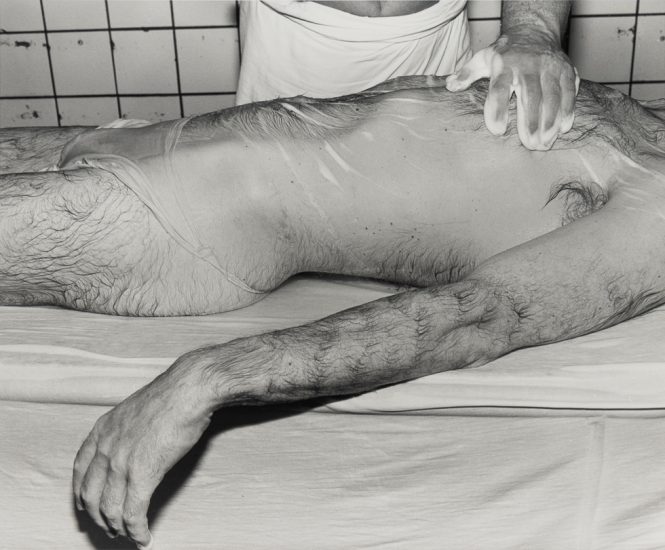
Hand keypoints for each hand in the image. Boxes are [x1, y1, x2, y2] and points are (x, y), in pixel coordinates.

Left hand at [73, 358, 211, 547]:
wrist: (188, 390)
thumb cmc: (172, 395)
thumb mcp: (136, 408)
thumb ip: (128, 429)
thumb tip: (136, 442)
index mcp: (103, 429)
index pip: (80, 469)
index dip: (82, 492)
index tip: (86, 505)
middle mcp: (106, 447)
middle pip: (90, 495)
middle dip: (98, 517)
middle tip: (109, 527)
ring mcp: (122, 462)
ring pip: (109, 509)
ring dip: (117, 528)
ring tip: (128, 536)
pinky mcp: (143, 474)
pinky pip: (133, 513)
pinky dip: (136, 530)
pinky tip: (143, 536)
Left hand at [446, 31, 578, 149]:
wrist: (534, 32)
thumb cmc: (505, 53)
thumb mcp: (482, 59)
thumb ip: (466, 74)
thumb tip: (450, 86)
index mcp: (505, 66)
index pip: (499, 89)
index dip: (498, 110)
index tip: (498, 131)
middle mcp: (528, 66)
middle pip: (530, 96)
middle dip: (531, 122)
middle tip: (530, 145)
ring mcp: (549, 68)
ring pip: (552, 96)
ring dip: (550, 121)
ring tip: (545, 142)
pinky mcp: (566, 70)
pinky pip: (570, 91)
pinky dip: (568, 109)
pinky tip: (564, 128)